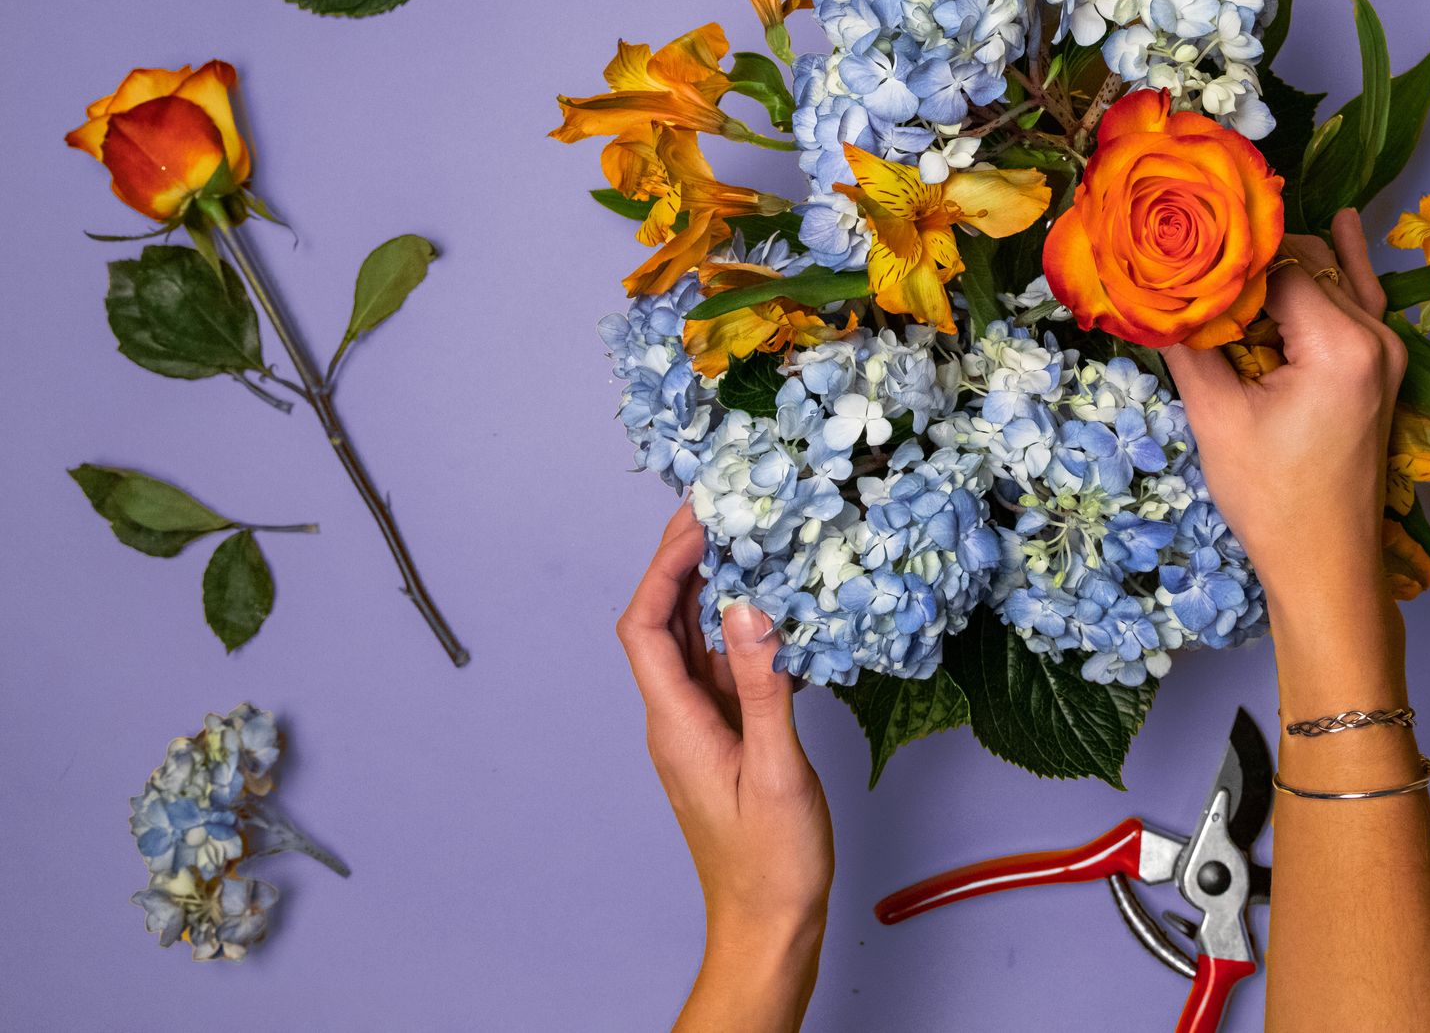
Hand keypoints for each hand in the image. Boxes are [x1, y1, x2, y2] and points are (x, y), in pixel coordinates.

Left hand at [617, 505, 832, 1032]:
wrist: (770, 926)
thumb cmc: (771, 863)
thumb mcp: (776, 769)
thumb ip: (764, 685)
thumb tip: (749, 608)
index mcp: (675, 723)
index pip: (645, 625)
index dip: (664, 564)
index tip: (699, 517)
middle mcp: (678, 718)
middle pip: (665, 621)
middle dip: (687, 558)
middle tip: (723, 505)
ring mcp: (702, 727)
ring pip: (698, 641)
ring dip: (718, 588)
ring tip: (752, 538)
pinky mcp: (729, 737)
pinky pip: (729, 668)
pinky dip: (749, 631)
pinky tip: (783, 612)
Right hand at [1163, 210, 1407, 689]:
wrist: (1326, 566)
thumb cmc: (1273, 500)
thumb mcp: (1216, 418)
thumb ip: (1189, 346)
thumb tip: (1149, 294)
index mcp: (1341, 343)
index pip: (1277, 265)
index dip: (1224, 260)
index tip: (1178, 256)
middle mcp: (1376, 335)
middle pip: (1307, 262)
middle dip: (1250, 260)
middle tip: (1193, 259)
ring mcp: (1387, 351)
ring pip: (1332, 276)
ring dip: (1282, 268)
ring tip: (1229, 245)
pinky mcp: (1381, 368)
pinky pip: (1361, 299)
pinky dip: (1341, 268)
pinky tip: (1342, 223)